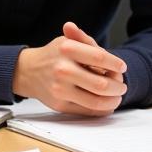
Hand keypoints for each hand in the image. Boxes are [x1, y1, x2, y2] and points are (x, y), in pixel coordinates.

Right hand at [12, 21, 126, 115]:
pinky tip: (107, 105)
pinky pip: (87, 111)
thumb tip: (107, 53)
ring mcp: (60, 89)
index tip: (122, 67)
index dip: (115, 64)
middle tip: (122, 86)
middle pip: (101, 84)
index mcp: (67, 49)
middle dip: (118, 87)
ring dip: (113, 100)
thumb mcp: (67, 41)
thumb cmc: (53, 55)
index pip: (100, 58)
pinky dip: (102, 109)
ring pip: (96, 101)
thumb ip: (87, 41)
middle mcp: (63, 70)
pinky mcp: (59, 105)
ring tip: (117, 96)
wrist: (28, 71)